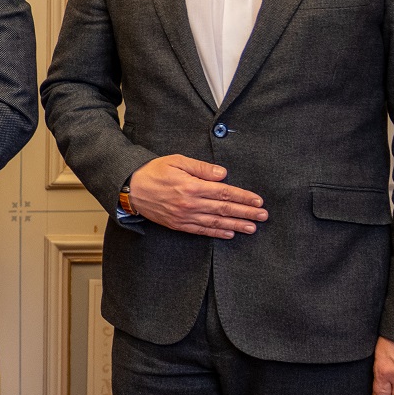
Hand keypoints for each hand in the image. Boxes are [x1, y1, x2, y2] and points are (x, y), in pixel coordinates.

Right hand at [127, 155, 266, 238]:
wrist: (130, 188)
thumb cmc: (153, 171)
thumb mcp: (177, 161)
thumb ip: (201, 168)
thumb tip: (223, 174)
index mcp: (191, 186)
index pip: (224, 192)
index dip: (243, 197)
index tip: (258, 201)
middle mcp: (190, 204)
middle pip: (224, 209)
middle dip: (246, 213)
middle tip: (263, 216)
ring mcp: (184, 216)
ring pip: (216, 222)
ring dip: (236, 225)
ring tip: (252, 228)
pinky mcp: (178, 224)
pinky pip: (201, 230)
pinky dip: (217, 232)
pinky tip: (229, 233)